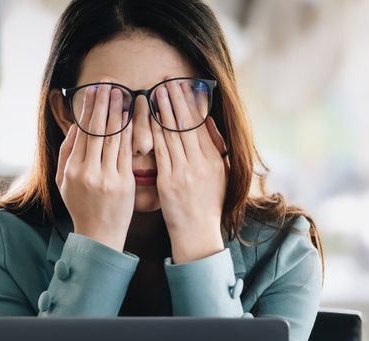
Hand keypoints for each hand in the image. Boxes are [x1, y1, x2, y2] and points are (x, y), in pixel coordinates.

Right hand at [55, 84, 134, 251]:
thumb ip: (66, 153)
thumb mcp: (63, 181)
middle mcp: (87, 172)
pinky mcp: (124, 183)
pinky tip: (132, 118)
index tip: (94, 90)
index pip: (81, 132)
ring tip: (122, 93)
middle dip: (103, 103)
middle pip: (96, 130)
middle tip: (109, 83)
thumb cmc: (81, 206)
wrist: (99, 235)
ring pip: (113, 138)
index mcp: (71, 169)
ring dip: (118, 112)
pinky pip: (127, 152)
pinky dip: (129, 132)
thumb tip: (75, 126)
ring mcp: (106, 177)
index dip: (88, 108)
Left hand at [150, 80, 229, 263]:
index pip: (201, 124)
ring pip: (173, 134)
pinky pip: (160, 151)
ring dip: (164, 109)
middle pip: (187, 124)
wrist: (198, 235)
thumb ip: (215, 148)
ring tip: (157, 90)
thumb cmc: (207, 207)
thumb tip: (209, 123)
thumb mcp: (220, 176)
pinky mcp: (169, 182)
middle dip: (177, 99)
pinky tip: (147, 118)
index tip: (183, 84)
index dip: (191, 102)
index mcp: (214, 160)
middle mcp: (202, 163)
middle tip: (168, 78)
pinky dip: (154, 132)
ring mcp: (185, 172)